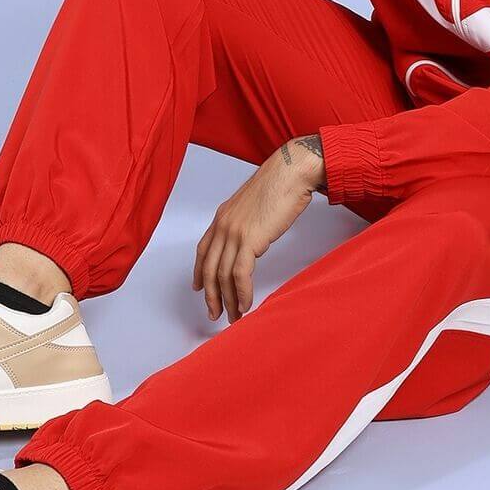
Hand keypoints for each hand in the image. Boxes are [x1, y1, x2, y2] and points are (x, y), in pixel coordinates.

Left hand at [191, 135, 326, 323]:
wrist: (290, 173)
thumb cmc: (279, 186)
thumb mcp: (254, 205)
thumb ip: (246, 223)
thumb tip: (251, 239)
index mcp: (222, 217)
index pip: (203, 250)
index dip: (199, 272)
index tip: (199, 288)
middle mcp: (223, 226)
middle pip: (209, 268)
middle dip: (211, 295)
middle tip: (215, 314)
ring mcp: (234, 233)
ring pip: (223, 275)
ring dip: (228, 300)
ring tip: (234, 317)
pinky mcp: (249, 240)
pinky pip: (240, 274)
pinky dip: (242, 293)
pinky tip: (246, 304)